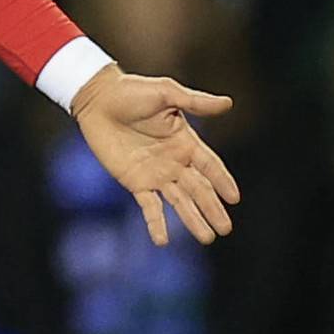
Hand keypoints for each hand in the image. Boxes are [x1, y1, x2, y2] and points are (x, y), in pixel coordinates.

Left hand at [69, 65, 240, 245]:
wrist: (98, 100)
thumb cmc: (132, 91)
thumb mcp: (166, 93)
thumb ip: (195, 102)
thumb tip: (228, 103)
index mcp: (186, 142)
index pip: (210, 166)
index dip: (223, 181)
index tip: (235, 198)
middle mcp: (174, 162)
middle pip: (199, 190)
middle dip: (213, 209)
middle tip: (225, 229)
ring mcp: (155, 174)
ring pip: (179, 202)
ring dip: (192, 220)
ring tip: (207, 238)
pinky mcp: (135, 182)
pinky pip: (149, 206)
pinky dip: (156, 223)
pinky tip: (162, 241)